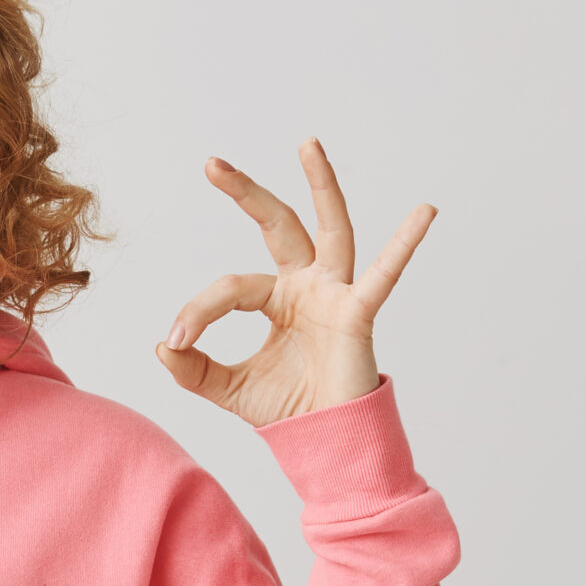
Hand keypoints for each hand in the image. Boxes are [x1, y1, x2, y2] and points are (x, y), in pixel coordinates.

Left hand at [154, 138, 436, 426]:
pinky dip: (405, 245)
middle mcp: (306, 285)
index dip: (198, 312)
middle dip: (246, 193)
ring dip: (321, 186)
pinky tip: (424, 212)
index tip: (176, 339)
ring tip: (307, 145)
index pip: (229, 289)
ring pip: (330, 229)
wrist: (323, 440)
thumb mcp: (224, 387)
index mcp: (276, 298)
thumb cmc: (285, 408)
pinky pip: (384, 276)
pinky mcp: (359, 313)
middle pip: (278, 226)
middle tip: (212, 164)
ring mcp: (335, 293)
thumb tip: (161, 345)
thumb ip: (191, 368)